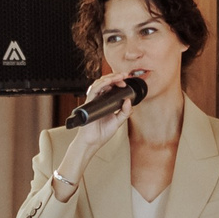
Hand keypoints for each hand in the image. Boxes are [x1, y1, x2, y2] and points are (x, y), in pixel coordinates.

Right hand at [53, 73, 133, 194]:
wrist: (92, 142)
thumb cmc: (101, 133)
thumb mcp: (118, 121)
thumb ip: (124, 112)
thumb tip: (129, 101)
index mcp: (104, 103)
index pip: (110, 87)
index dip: (118, 81)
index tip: (126, 81)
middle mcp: (98, 100)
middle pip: (105, 82)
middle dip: (115, 77)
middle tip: (125, 75)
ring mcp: (93, 101)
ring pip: (99, 83)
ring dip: (110, 77)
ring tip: (120, 76)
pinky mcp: (89, 103)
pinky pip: (94, 90)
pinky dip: (102, 84)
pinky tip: (109, 81)